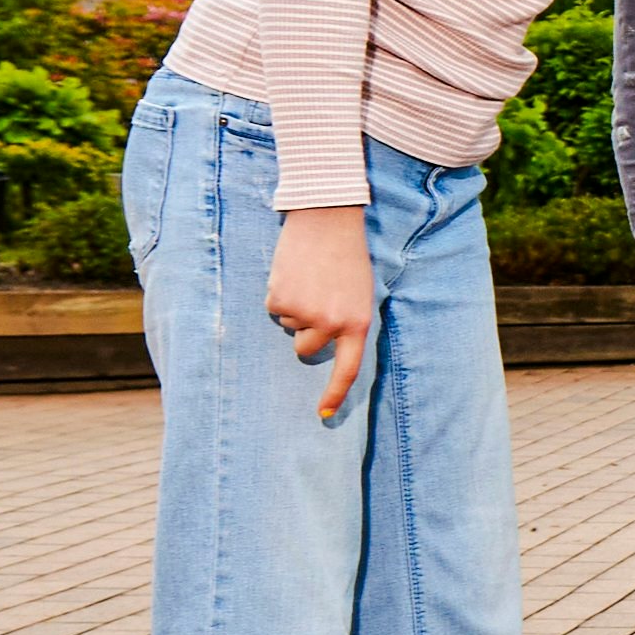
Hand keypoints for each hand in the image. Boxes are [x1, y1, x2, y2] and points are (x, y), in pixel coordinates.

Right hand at [262, 204, 375, 421]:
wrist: (327, 219)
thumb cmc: (347, 257)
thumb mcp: (360, 293)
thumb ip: (345, 322)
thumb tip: (319, 346)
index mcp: (357, 323)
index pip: (347, 369)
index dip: (334, 393)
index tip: (323, 414)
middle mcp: (330, 324)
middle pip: (306, 349)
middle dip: (305, 332)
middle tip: (317, 298)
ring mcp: (303, 313)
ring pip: (289, 326)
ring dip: (294, 308)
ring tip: (310, 279)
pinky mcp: (279, 300)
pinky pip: (274, 309)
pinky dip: (280, 294)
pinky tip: (294, 273)